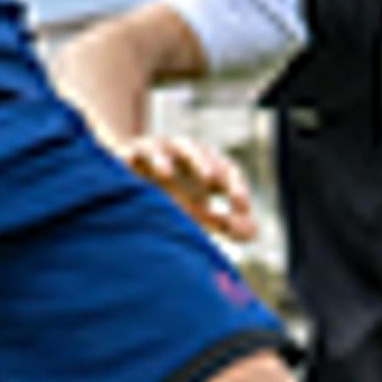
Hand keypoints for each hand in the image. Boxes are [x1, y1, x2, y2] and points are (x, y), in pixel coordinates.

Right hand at [121, 127, 257, 244]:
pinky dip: (140, 160)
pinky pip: (137, 153)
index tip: (241, 207)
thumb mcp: (201, 213)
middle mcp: (185, 153)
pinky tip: (147, 174)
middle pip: (199, 152)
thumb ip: (228, 225)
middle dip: (205, 164)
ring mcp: (159, 150)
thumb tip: (250, 233)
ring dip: (165, 159)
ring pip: (165, 149)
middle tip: (209, 181)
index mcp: (208, 166)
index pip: (228, 170)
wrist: (133, 178)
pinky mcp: (132, 153)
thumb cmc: (174, 197)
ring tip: (166, 174)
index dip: (237, 186)